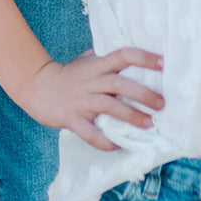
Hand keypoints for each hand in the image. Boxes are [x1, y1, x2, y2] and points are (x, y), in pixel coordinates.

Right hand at [18, 47, 163, 150]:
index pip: (123, 55)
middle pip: (120, 84)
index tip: (163, 63)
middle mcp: (91, 81)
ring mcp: (82, 101)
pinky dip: (105, 141)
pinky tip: (118, 146)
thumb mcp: (87, 60)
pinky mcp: (72, 119)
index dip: (143, 58)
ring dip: (131, 116)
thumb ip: (106, 58)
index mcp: (97, 65)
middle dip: (143, 94)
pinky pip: (90, 133)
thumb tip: (133, 54)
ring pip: (109, 107)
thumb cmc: (68, 74)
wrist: (37, 86)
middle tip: (162, 103)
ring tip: (149, 124)